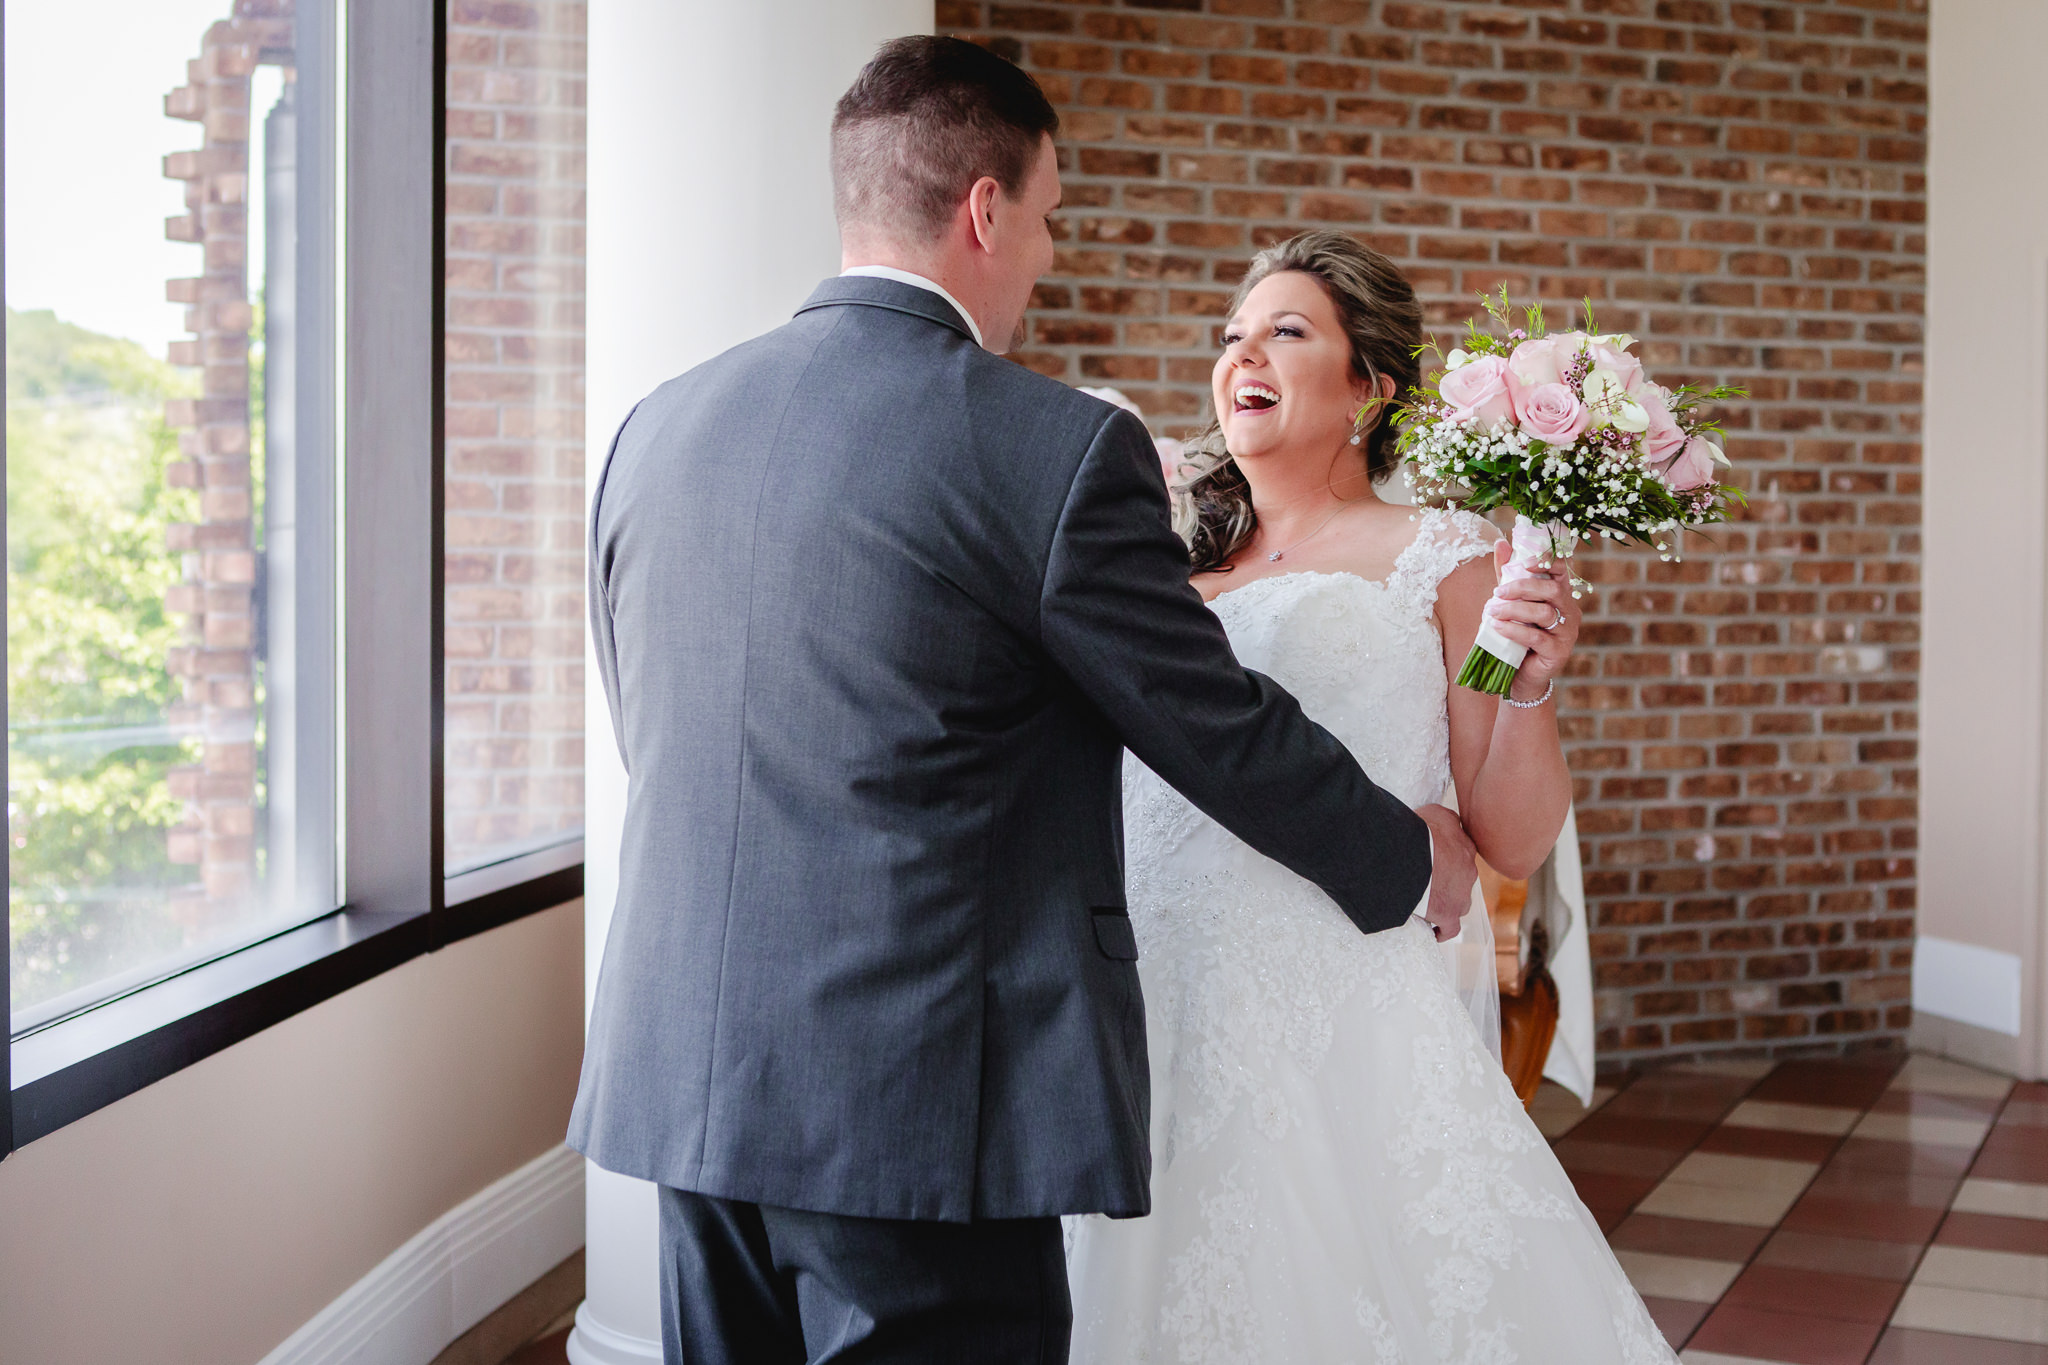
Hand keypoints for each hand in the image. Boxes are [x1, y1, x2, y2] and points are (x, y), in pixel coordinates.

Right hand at [1415, 803, 1476, 940]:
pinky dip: (1443, 930)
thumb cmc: (1418, 830)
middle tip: (1429, 882)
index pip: (1462, 854)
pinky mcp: (1448, 913)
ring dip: (1448, 904)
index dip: (1449, 859)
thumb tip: (1448, 820)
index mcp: (1465, 847)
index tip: (1437, 862)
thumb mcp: (1434, 812)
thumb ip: (1445, 817)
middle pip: (1462, 880)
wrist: (1409, 854)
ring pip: (1460, 903)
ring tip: (1430, 906)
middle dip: (1449, 882)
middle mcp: (1469, 871)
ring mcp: (1460, 894)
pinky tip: (1435, 932)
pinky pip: (1450, 927)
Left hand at [1484, 540, 1580, 703]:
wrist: (1520, 674)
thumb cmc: (1517, 633)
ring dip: (1514, 609)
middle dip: (1522, 587)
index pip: (1562, 570)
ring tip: (1492, 611)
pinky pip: (1537, 637)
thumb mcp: (1512, 601)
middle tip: (1497, 592)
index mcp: (1561, 594)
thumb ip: (1508, 574)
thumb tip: (1500, 542)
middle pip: (1551, 590)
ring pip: (1544, 612)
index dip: (1547, 561)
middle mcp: (1569, 611)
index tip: (1524, 562)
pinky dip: (1515, 629)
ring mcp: (1567, 632)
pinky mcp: (1559, 652)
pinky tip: (1497, 627)